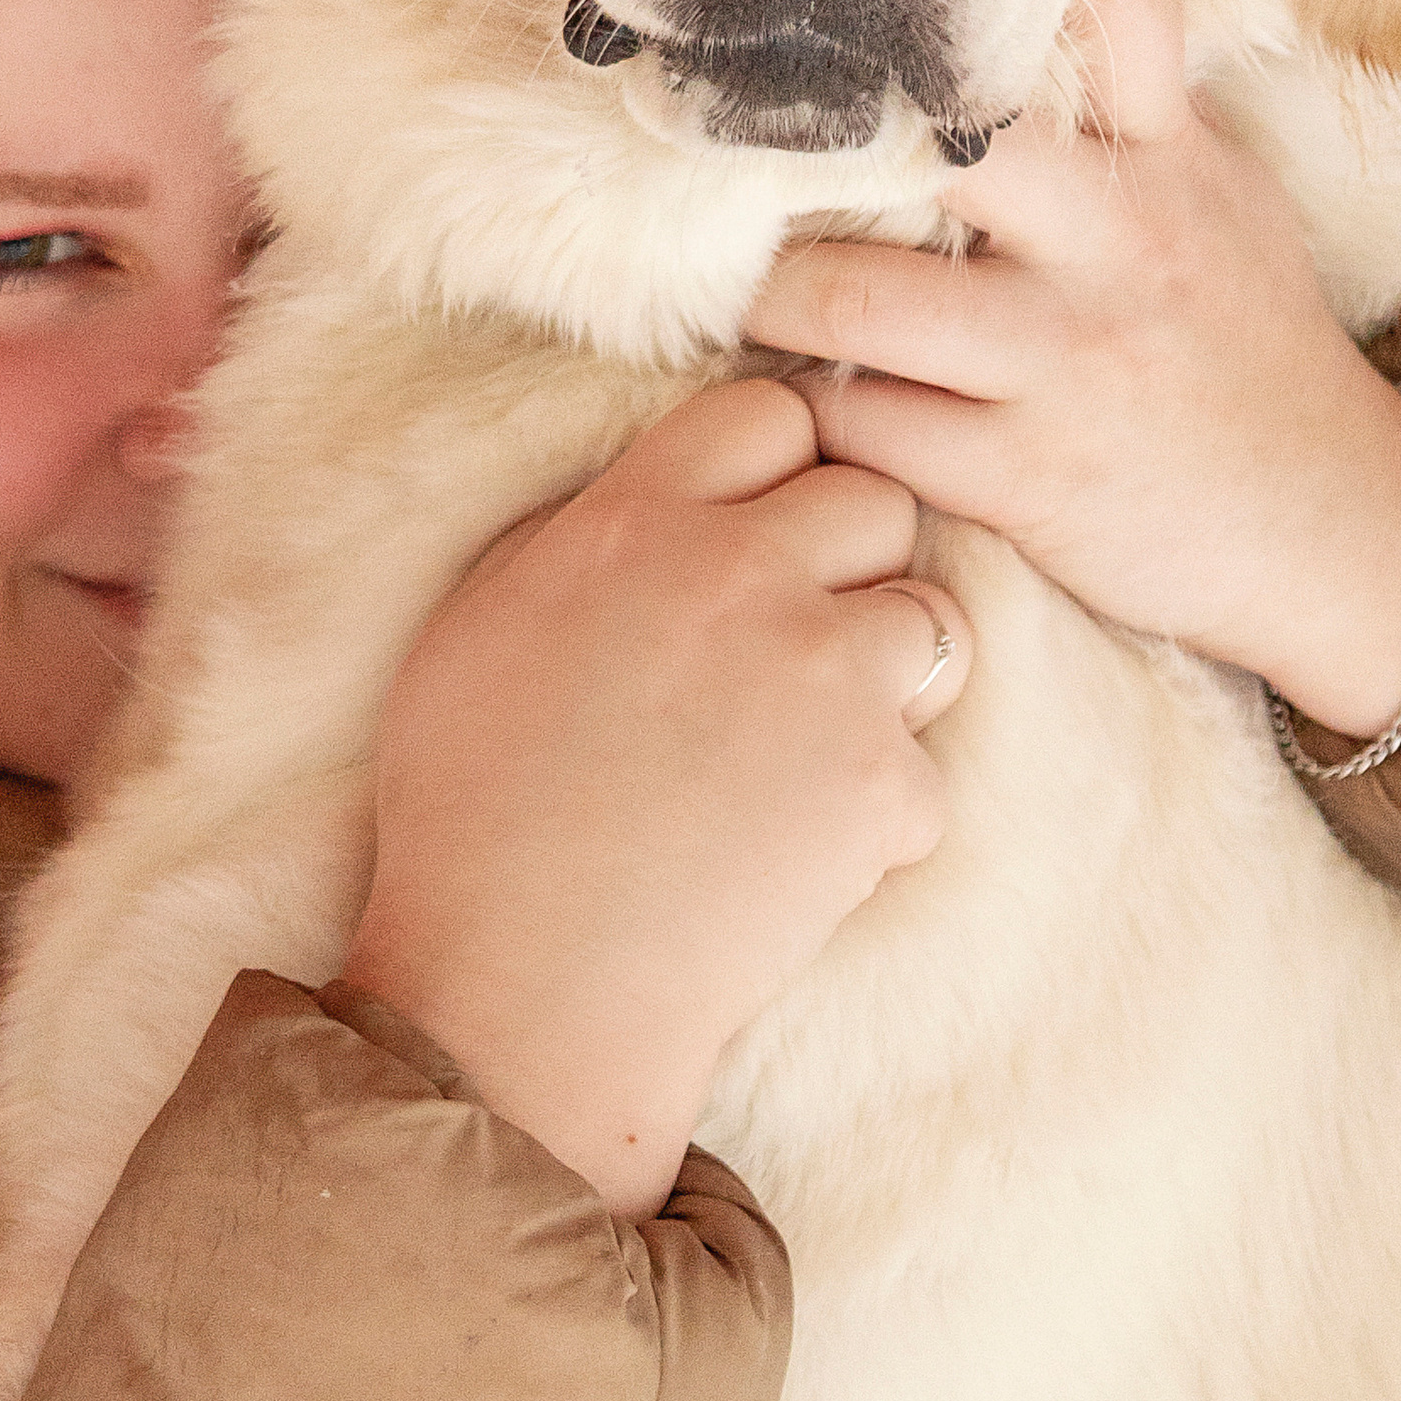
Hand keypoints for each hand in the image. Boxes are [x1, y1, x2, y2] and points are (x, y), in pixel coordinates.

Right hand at [343, 380, 967, 1217]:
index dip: (773, 470)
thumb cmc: (471, 816)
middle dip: (846, 564)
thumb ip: (586, 538)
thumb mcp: (481, 626)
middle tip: (787, 651)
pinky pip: (924, 769)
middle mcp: (743, 573)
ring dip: (882, 679)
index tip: (752, 533)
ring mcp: (824, 675)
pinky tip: (790, 857)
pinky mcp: (881, 782)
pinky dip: (876, 816)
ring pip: (929, 621)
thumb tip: (661, 502)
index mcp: (636, 520)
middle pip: (872, 500)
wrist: (522, 986)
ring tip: (798, 753)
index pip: (769, 414)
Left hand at [744, 0, 1400, 746]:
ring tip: (757, 295)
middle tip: (749, 171)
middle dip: (819, 152)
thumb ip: (1139, 105)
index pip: (1110, 7)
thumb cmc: (1248, 347)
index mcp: (1168, 159)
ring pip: (853, 300)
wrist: (1324, 525)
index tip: (892, 9)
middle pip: (934, 142)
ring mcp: (1064, 363)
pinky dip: (814, 415)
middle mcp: (1116, 244)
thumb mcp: (1223, 198)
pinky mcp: (1022, 477)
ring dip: (777, 298)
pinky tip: (806, 402)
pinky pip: (864, 427)